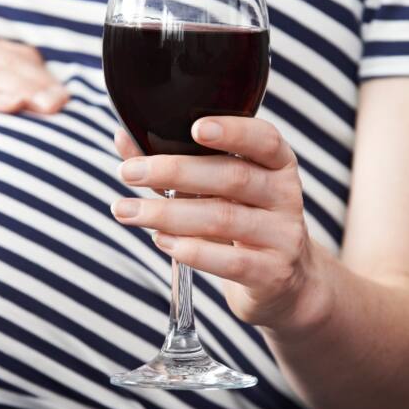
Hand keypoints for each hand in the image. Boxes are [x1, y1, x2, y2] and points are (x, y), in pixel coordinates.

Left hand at [111, 119, 328, 330]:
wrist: (282, 280)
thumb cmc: (240, 219)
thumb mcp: (214, 188)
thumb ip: (174, 161)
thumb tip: (123, 137)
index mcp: (276, 163)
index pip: (265, 139)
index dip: (233, 131)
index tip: (194, 128)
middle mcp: (285, 195)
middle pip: (232, 177)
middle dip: (174, 172)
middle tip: (128, 172)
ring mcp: (283, 235)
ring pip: (223, 218)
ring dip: (167, 213)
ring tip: (127, 211)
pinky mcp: (272, 272)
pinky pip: (230, 260)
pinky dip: (191, 249)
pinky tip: (161, 240)